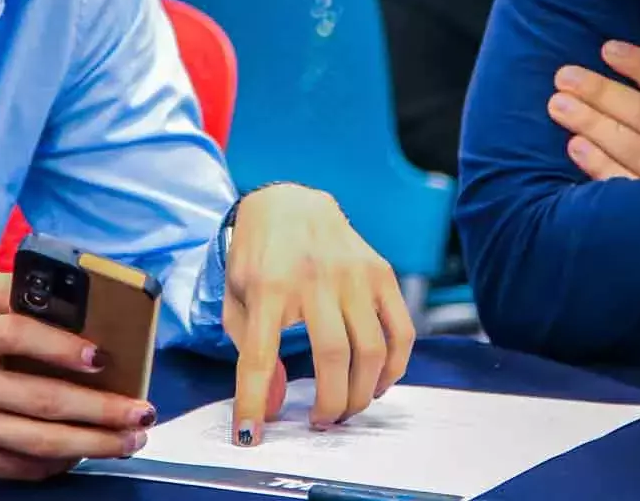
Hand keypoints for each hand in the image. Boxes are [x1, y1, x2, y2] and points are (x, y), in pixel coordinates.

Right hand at [0, 271, 155, 479]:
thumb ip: (11, 288)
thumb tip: (72, 293)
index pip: (17, 335)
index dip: (61, 347)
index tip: (102, 357)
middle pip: (40, 400)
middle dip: (99, 409)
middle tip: (141, 410)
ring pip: (36, 441)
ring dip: (91, 444)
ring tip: (129, 439)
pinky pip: (18, 467)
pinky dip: (58, 463)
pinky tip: (87, 454)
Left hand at [224, 184, 414, 443]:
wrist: (289, 203)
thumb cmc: (258, 258)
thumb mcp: (237, 301)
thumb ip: (249, 353)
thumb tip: (274, 403)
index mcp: (268, 286)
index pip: (259, 356)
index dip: (253, 401)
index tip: (251, 436)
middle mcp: (315, 278)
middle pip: (332, 358)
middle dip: (329, 404)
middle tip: (321, 422)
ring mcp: (354, 274)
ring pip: (371, 350)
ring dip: (361, 393)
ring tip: (347, 407)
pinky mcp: (381, 273)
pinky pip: (401, 331)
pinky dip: (394, 367)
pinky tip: (377, 382)